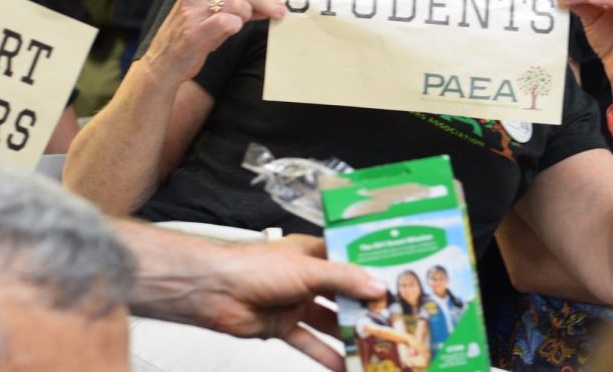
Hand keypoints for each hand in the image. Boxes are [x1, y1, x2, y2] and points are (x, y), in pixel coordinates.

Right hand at [142, 0, 284, 83]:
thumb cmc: (195, 33)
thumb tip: (273, 0)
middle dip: (267, 0)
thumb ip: (241, 2)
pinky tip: (233, 30)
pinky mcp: (195, 32)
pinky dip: (237, 26)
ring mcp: (193, 10)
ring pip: (238, 2)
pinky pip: (228, 22)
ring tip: (241, 23)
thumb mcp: (215, 10)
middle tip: (279, 12)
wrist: (165, 61)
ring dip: (249, 14)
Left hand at [155, 233, 386, 371]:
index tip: (399, 282)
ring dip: (348, 333)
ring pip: (329, 320)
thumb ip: (343, 279)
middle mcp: (308, 277)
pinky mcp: (283, 327)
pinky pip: (309, 342)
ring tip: (375, 345)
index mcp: (314, 253)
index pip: (350, 260)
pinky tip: (344, 365)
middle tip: (394, 319)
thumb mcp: (308, 269)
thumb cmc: (256, 267)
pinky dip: (325, 354)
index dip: (372, 271)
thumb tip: (379, 286)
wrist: (214, 291)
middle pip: (343, 293)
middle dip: (365, 307)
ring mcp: (296, 303)